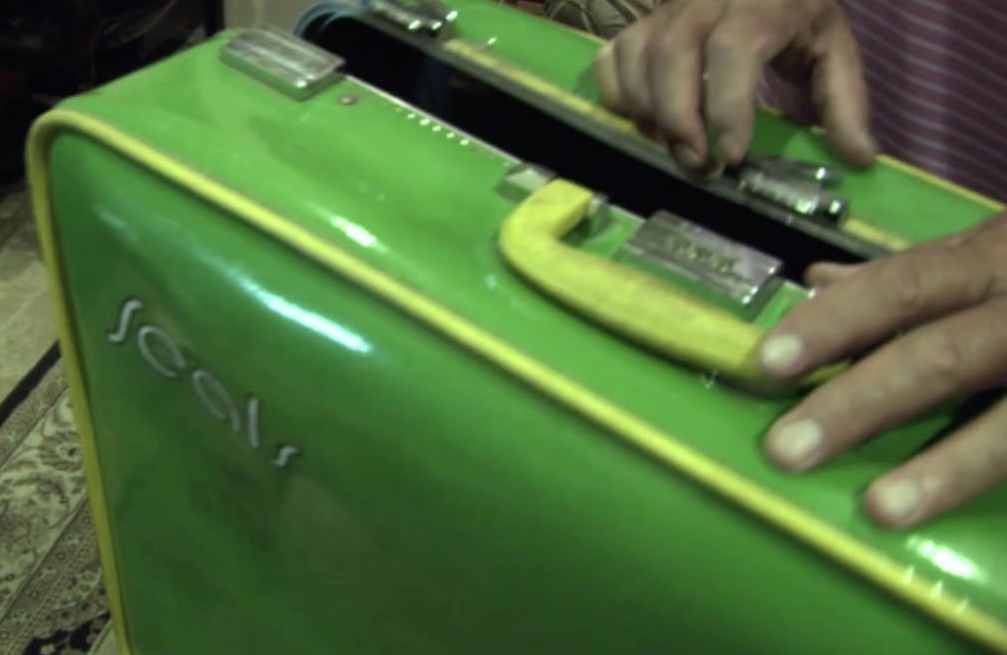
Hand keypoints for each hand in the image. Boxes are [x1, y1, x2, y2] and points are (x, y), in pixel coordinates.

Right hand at [592, 0, 876, 168]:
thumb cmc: (797, 14)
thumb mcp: (831, 49)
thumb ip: (844, 103)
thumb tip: (859, 158)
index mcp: (760, 4)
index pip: (734, 49)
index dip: (728, 106)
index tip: (733, 156)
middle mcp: (704, 0)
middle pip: (673, 52)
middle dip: (679, 117)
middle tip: (698, 164)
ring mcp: (665, 10)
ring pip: (638, 56)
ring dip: (648, 112)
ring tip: (676, 148)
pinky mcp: (640, 24)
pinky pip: (612, 57)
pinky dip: (617, 94)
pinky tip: (641, 121)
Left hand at [757, 214, 1006, 527]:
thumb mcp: (988, 250)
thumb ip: (910, 274)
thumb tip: (817, 282)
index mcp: (992, 258)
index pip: (899, 285)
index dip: (832, 324)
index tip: (767, 362)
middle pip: (940, 354)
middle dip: (859, 404)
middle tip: (786, 448)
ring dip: (944, 467)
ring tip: (882, 506)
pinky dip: (995, 474)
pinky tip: (948, 512)